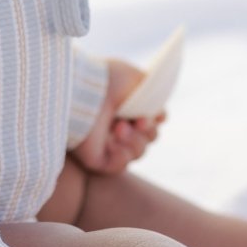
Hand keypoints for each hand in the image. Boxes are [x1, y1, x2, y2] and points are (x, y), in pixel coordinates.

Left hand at [69, 58, 164, 174]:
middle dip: (147, 131)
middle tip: (137, 122)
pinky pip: (118, 166)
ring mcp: (106, 142)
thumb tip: (160, 116)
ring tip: (119, 128)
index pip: (150, 122)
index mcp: (124, 107)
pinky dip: (121, 156)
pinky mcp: (96, 157)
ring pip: (137, 153)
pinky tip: (114, 142)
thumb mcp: (137, 79)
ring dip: (134, 141)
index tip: (154, 115)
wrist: (86, 89)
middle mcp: (116, 125)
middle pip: (148, 139)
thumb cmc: (109, 80)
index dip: (154, 120)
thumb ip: (153, 95)